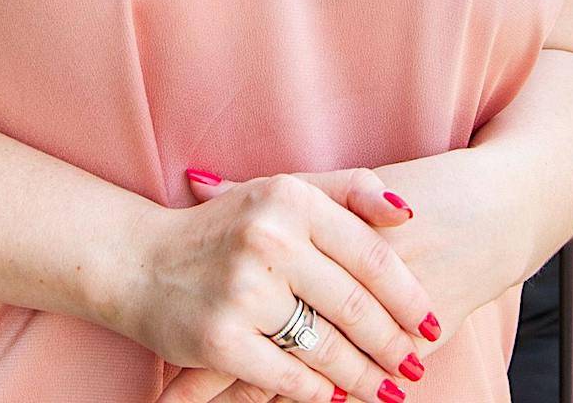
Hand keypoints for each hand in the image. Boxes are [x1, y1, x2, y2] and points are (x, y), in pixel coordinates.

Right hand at [111, 166, 437, 402]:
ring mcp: (243, 291)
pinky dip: (317, 392)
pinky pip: (290, 376)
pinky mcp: (223, 339)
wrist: (140, 261)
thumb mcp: (281, 190)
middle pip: (355, 306)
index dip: (409, 296)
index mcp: (287, 198)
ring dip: (364, 377)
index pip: (371, 255)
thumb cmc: (225, 226)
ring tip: (385, 389)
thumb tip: (407, 211)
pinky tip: (333, 395)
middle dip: (392, 344)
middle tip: (414, 367)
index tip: (432, 323)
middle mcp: (267, 239)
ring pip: (328, 348)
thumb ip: (347, 191)